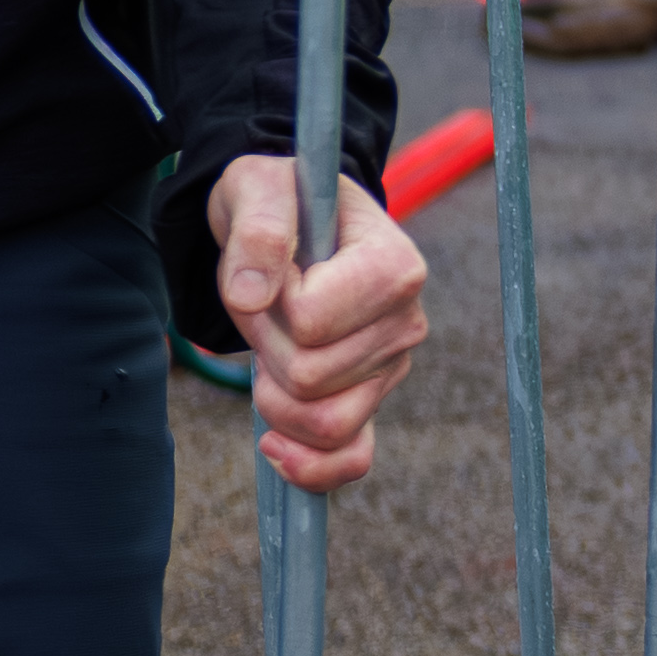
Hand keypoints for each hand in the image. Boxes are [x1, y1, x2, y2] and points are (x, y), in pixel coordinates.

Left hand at [205, 154, 431, 488]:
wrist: (286, 221)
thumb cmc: (278, 201)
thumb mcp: (258, 189)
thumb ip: (258, 230)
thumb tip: (251, 296)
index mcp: (395, 266)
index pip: (312, 320)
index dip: (270, 300)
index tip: (273, 265)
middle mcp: (405, 322)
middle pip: (311, 376)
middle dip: (265, 344)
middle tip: (266, 300)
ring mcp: (390, 367)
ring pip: (324, 422)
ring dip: (273, 392)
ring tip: (271, 344)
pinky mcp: (370, 399)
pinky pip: (350, 459)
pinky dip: (310, 466)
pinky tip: (274, 447)